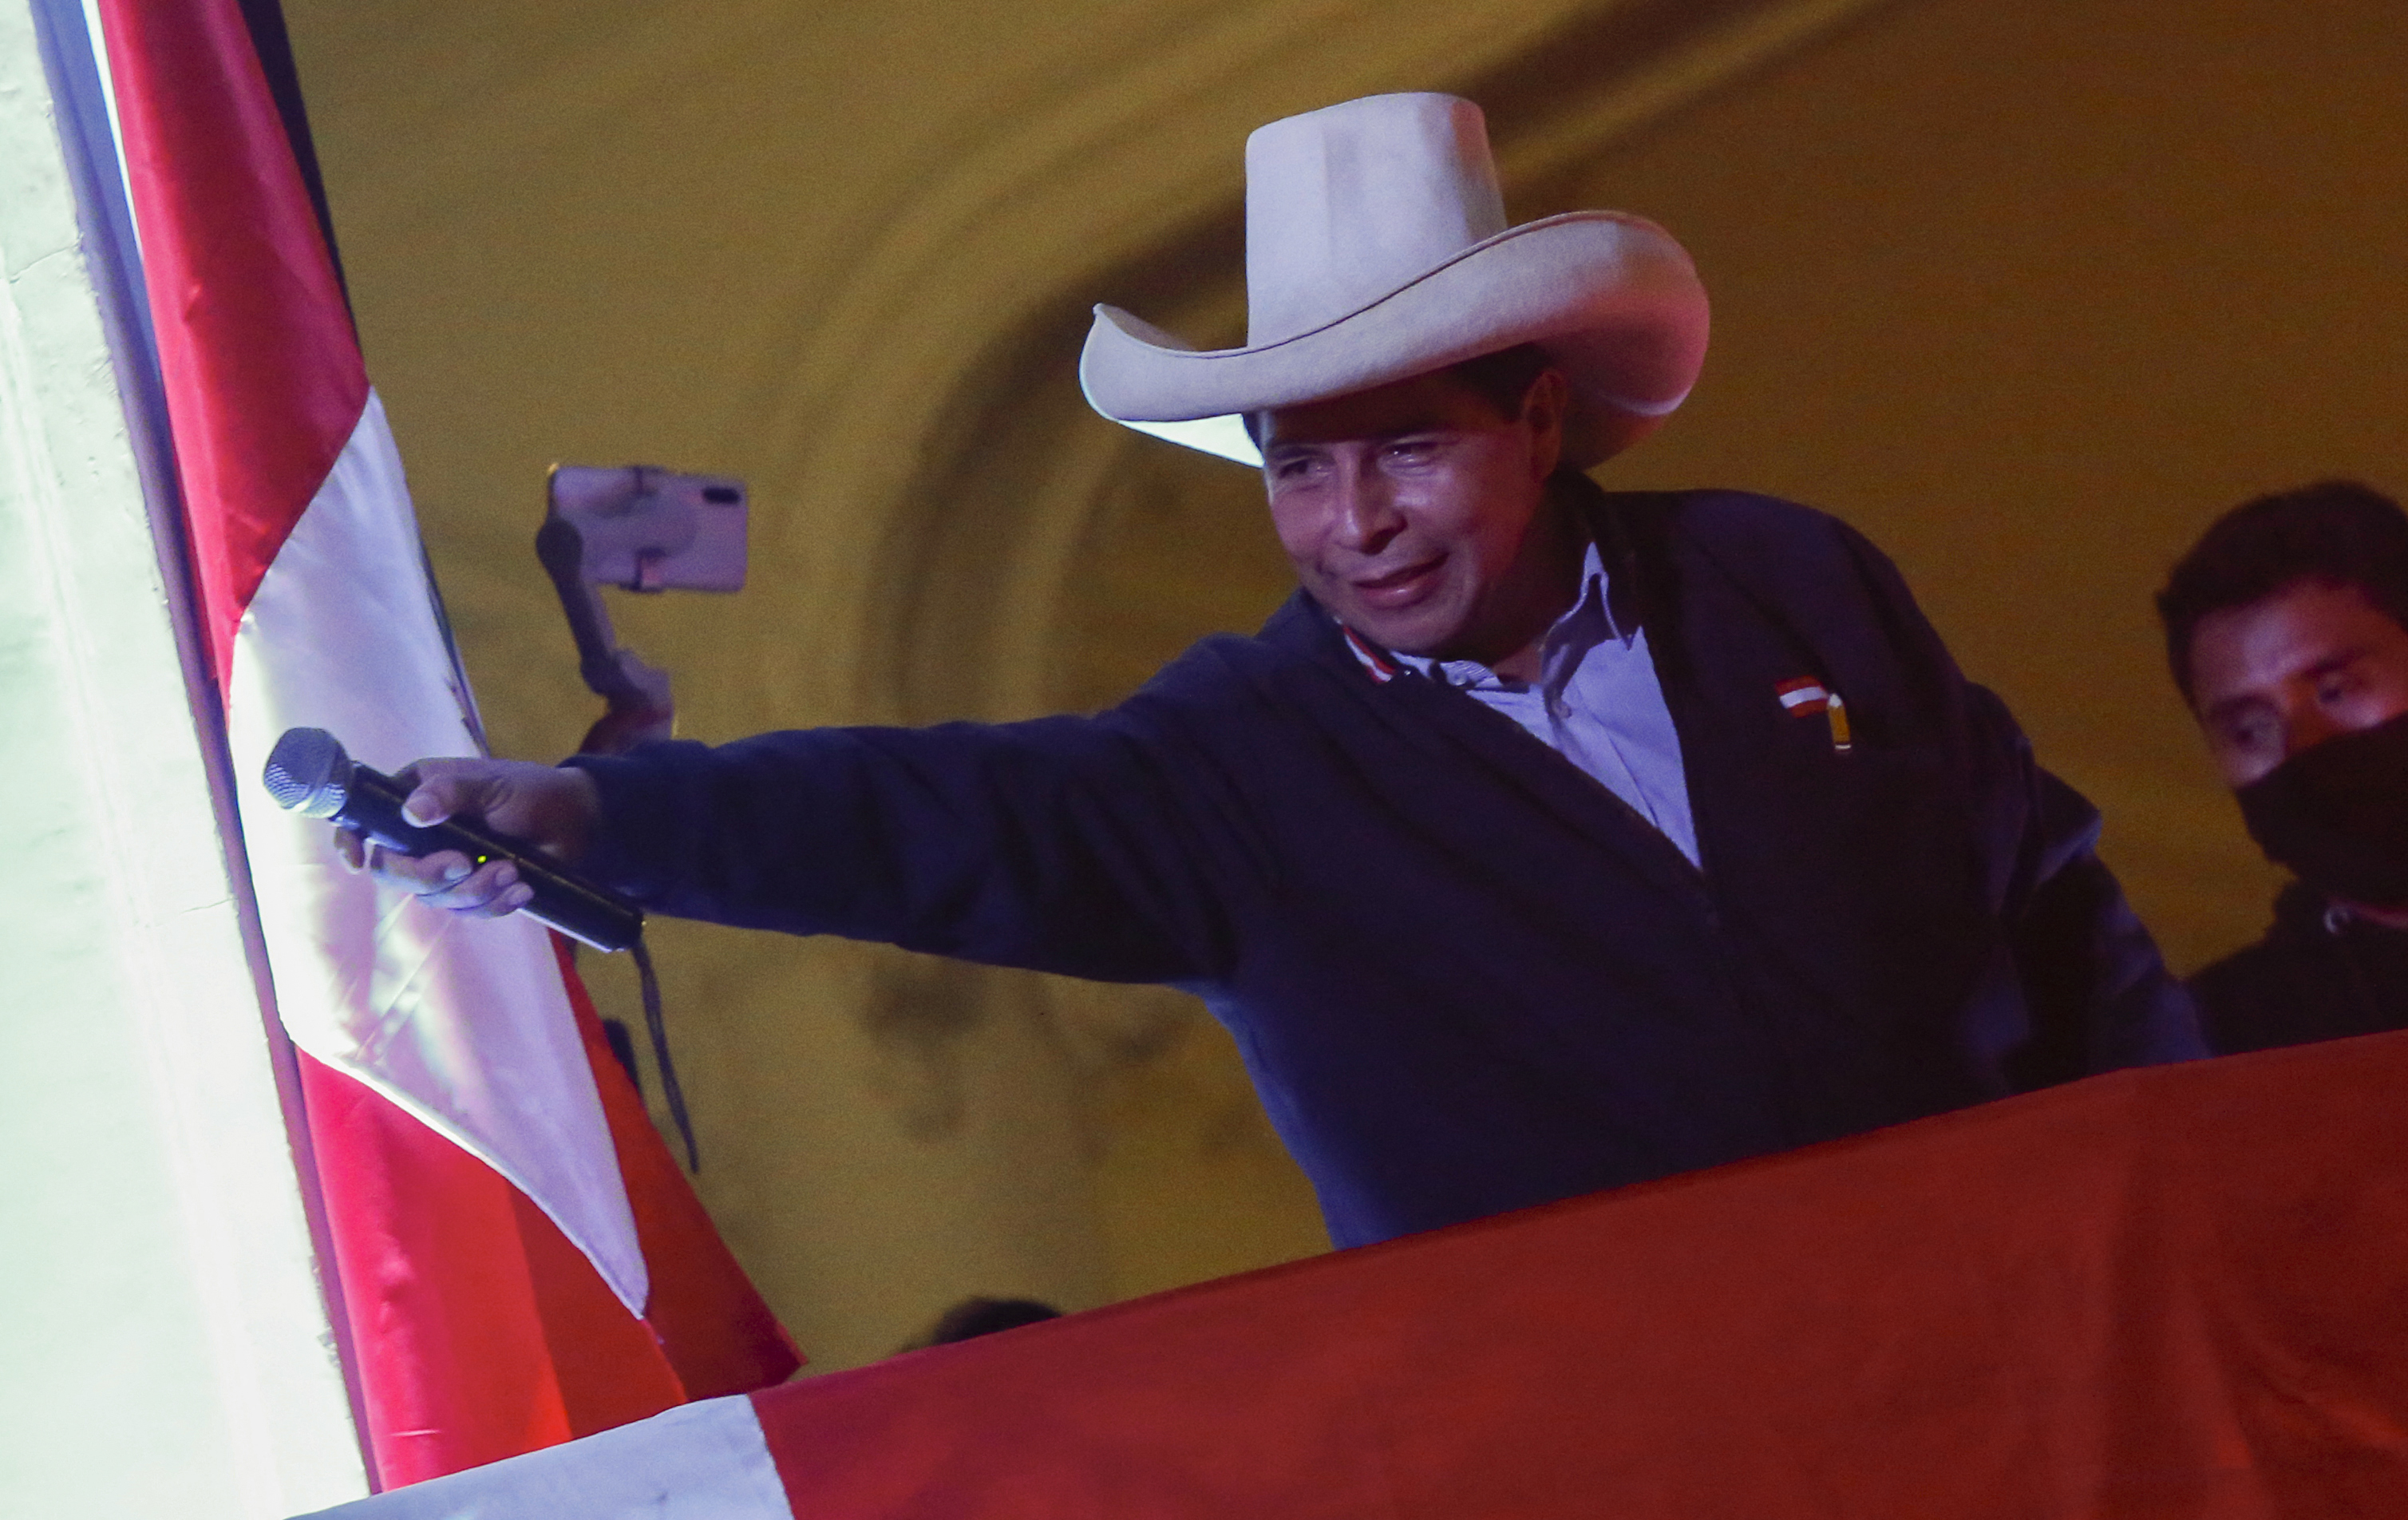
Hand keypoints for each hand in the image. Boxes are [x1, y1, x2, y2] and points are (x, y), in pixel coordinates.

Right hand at [332, 757, 601, 918]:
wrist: (577, 822)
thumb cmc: (532, 790)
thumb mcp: (493, 784)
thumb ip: (452, 792)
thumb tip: (413, 811)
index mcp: (416, 797)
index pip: (367, 821)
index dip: (351, 842)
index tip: (356, 862)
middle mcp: (421, 833)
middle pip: (393, 871)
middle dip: (427, 876)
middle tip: (465, 864)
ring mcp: (444, 865)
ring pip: (433, 898)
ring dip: (473, 891)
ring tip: (512, 870)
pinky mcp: (470, 890)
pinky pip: (467, 912)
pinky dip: (494, 905)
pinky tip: (522, 888)